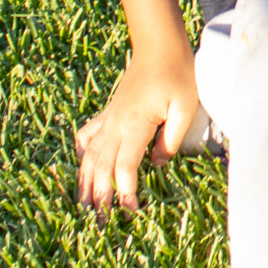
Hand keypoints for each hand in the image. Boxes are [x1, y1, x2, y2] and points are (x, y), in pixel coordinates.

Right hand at [75, 47, 198, 217]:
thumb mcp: (186, 106)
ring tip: (83, 206)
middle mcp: (115, 123)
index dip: (125, 190)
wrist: (160, 45)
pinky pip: (87, 136)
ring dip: (85, 181)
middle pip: (101, 166)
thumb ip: (171, 139)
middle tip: (100, 222)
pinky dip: (81, 154)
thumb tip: (157, 165)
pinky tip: (81, 167)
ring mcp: (109, 117)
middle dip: (99, 195)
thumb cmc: (178, 73)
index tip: (131, 210)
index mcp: (134, 123)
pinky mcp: (109, 112)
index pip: (124, 165)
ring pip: (88, 154)